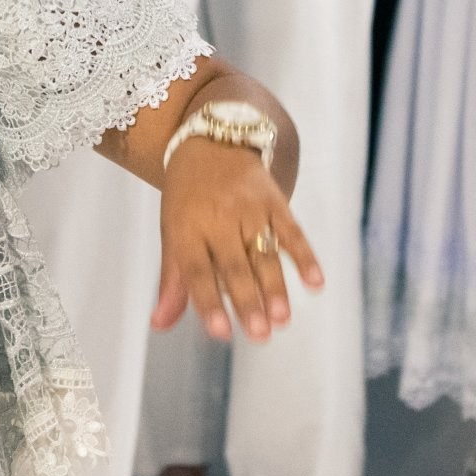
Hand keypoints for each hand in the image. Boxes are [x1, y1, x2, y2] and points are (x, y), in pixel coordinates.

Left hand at [153, 140, 321, 341]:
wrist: (212, 141)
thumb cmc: (188, 197)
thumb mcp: (172, 232)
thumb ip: (172, 281)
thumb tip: (160, 325)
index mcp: (186, 229)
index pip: (196, 271)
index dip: (208, 303)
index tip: (221, 333)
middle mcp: (218, 219)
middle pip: (234, 266)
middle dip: (248, 301)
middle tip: (260, 334)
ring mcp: (249, 208)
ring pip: (264, 253)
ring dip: (276, 287)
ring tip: (283, 319)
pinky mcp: (274, 200)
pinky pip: (292, 231)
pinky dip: (305, 257)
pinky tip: (316, 283)